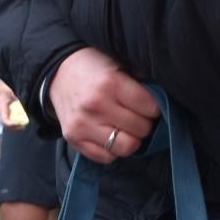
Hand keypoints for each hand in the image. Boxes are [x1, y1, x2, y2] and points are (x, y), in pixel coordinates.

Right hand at [47, 47, 159, 163]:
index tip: (149, 104)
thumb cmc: (94, 67)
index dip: (154, 107)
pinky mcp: (74, 138)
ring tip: (127, 128)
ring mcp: (83, 125)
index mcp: (110, 83)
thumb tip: (162, 99)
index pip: (150, 107)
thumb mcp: (118, 62)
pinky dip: (113, 149)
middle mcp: (96, 105)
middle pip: (141, 129)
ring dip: (132, 139)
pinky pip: (106, 157)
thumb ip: (139, 80)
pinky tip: (111, 134)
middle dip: (144, 123)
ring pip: (126, 147)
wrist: (57, 72)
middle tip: (138, 116)